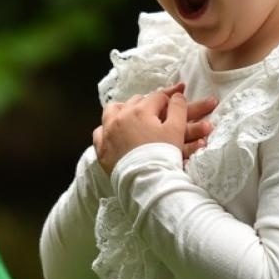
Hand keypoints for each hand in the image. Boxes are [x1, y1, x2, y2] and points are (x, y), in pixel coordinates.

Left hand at [94, 84, 214, 174]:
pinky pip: (100, 132)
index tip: (175, 102)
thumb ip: (178, 109)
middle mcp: (121, 117)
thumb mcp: (176, 129)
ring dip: (124, 110)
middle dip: (148, 103)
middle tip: (158, 111)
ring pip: (113, 111)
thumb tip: (177, 95)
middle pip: (136, 101)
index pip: (157, 97)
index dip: (169, 99)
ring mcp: (108, 132)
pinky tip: (115, 133)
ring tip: (133, 116)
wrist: (146, 182)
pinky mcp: (101, 148)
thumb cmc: (163, 155)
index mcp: (141, 110)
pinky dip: (108, 129)